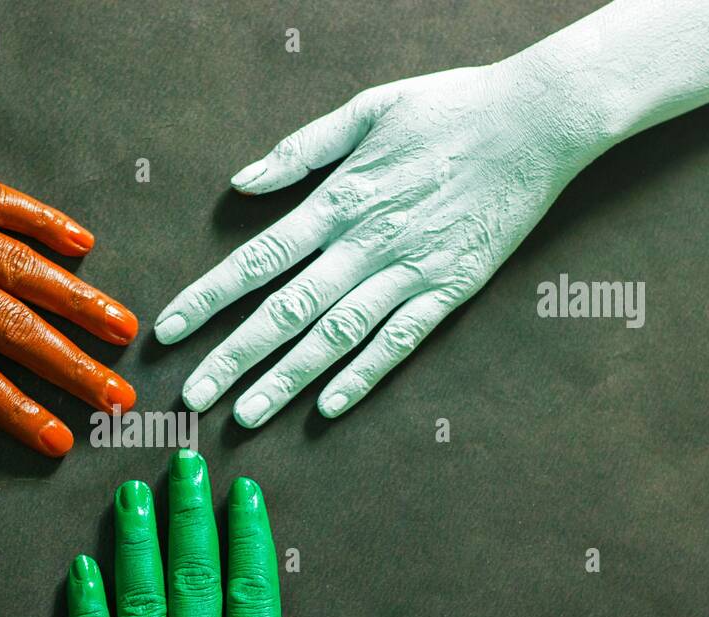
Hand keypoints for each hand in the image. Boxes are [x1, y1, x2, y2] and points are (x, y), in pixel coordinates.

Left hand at [0, 65, 136, 453]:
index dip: (19, 412)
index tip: (60, 438)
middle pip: (15, 327)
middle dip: (72, 369)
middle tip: (119, 397)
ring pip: (23, 266)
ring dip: (79, 302)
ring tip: (123, 327)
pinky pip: (3, 200)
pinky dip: (44, 221)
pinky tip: (79, 242)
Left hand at [155, 61, 602, 425]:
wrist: (538, 120)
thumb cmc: (448, 108)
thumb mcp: (367, 110)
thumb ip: (300, 151)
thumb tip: (241, 181)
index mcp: (340, 200)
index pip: (258, 258)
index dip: (209, 297)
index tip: (170, 329)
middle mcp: (367, 244)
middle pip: (287, 310)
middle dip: (234, 356)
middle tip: (193, 396)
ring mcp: (410, 272)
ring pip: (337, 337)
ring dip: (287, 379)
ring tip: (245, 415)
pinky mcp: (451, 290)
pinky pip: (400, 342)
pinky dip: (363, 375)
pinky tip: (328, 408)